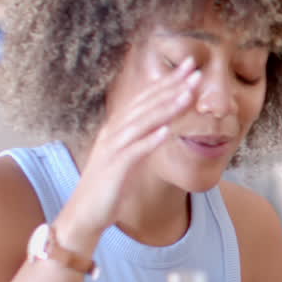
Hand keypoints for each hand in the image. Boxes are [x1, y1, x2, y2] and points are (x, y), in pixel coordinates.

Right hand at [56, 58, 199, 251]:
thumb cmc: (110, 184)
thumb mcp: (127, 155)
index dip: (168, 81)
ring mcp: (112, 150)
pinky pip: (134, 152)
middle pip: (146, 104)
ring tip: (187, 95)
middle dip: (171, 86)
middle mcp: (114, 133)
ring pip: (142, 123)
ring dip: (165, 108)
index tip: (191, 67)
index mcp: (118, 127)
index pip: (146, 98)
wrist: (85, 214)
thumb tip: (164, 123)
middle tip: (196, 71)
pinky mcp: (114, 169)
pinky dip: (150, 140)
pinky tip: (166, 131)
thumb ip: (142, 137)